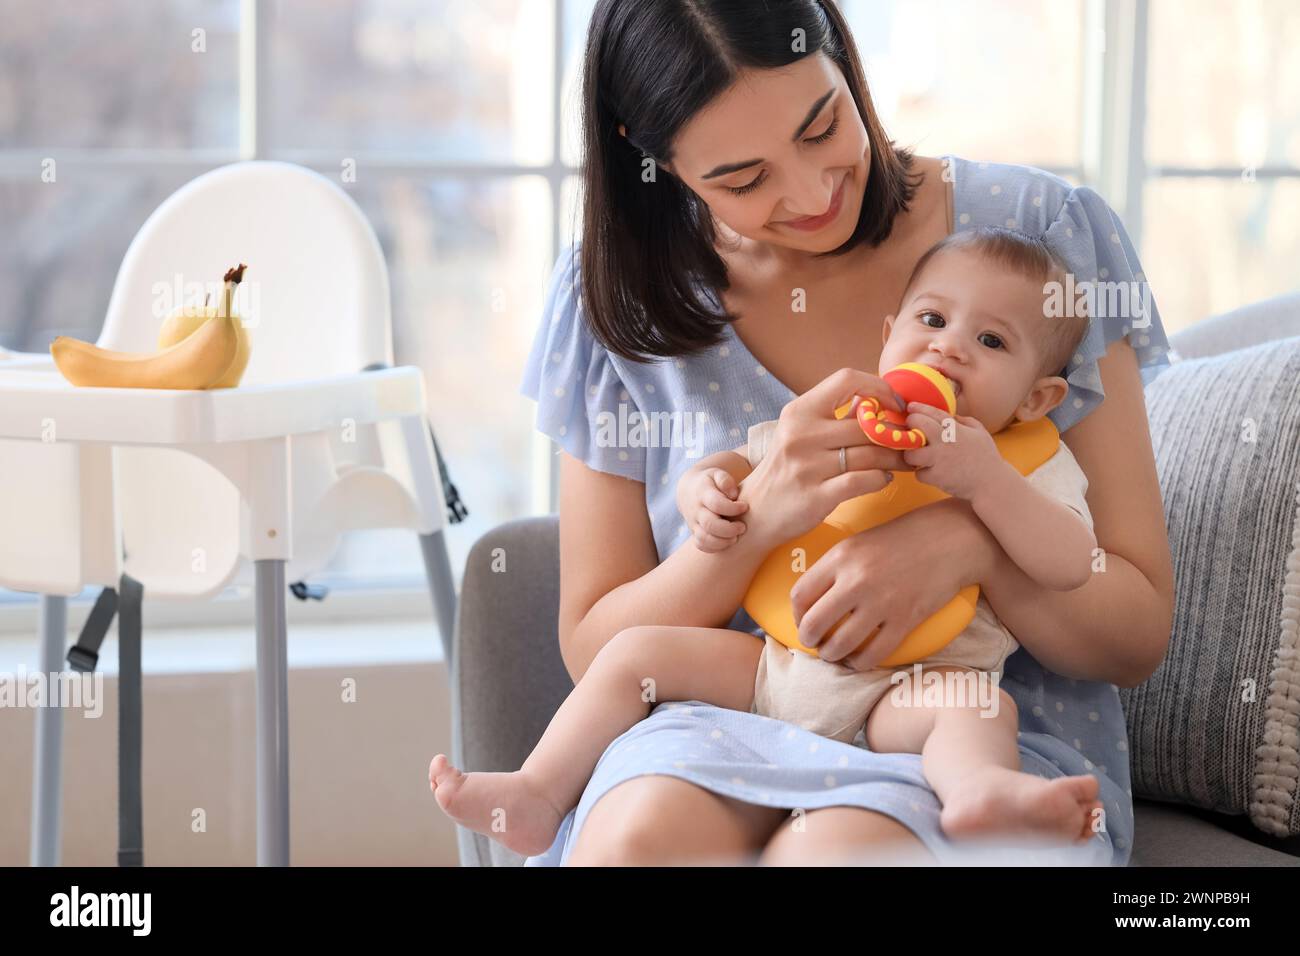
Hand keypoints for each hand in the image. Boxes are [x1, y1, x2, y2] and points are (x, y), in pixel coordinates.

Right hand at [677, 465, 748, 551]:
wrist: (690, 491)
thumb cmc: (711, 482)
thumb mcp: (717, 474)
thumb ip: (725, 480)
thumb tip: (733, 495)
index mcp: (703, 493)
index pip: (716, 504)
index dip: (732, 508)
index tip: (745, 507)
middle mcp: (696, 510)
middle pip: (710, 525)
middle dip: (729, 529)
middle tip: (742, 527)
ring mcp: (694, 523)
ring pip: (704, 539)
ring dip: (723, 542)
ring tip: (736, 537)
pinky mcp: (695, 533)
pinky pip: (701, 546)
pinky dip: (715, 548)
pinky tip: (727, 541)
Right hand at [736, 369, 912, 550]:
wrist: (757, 510)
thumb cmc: (786, 468)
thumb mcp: (801, 433)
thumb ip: (835, 417)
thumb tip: (877, 401)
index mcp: (799, 411)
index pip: (847, 380)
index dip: (879, 387)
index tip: (895, 404)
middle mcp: (801, 435)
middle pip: (867, 424)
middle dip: (897, 434)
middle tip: (910, 441)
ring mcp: (808, 466)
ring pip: (870, 453)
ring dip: (894, 458)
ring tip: (901, 461)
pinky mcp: (816, 496)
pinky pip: (864, 480)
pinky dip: (880, 479)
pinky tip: (883, 478)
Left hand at [788, 497, 995, 669]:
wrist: (950, 539)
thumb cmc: (902, 538)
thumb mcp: (859, 543)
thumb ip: (834, 568)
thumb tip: (813, 599)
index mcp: (840, 557)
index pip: (800, 595)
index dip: (795, 615)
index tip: (801, 621)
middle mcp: (856, 581)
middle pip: (814, 623)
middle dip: (808, 640)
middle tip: (813, 643)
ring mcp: (881, 602)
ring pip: (840, 644)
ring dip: (831, 655)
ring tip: (833, 654)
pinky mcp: (905, 620)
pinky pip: (873, 654)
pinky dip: (860, 663)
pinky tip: (858, 660)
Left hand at [901, 403, 1005, 501]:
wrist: (992, 483)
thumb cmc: (986, 457)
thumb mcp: (980, 432)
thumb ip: (964, 421)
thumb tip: (949, 416)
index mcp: (956, 430)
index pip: (934, 413)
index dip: (920, 408)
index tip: (911, 406)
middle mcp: (946, 442)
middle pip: (919, 424)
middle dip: (911, 423)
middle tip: (911, 430)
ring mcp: (940, 459)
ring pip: (911, 453)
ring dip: (911, 455)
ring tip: (918, 457)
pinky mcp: (937, 477)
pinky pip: (919, 474)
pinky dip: (923, 474)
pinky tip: (932, 473)